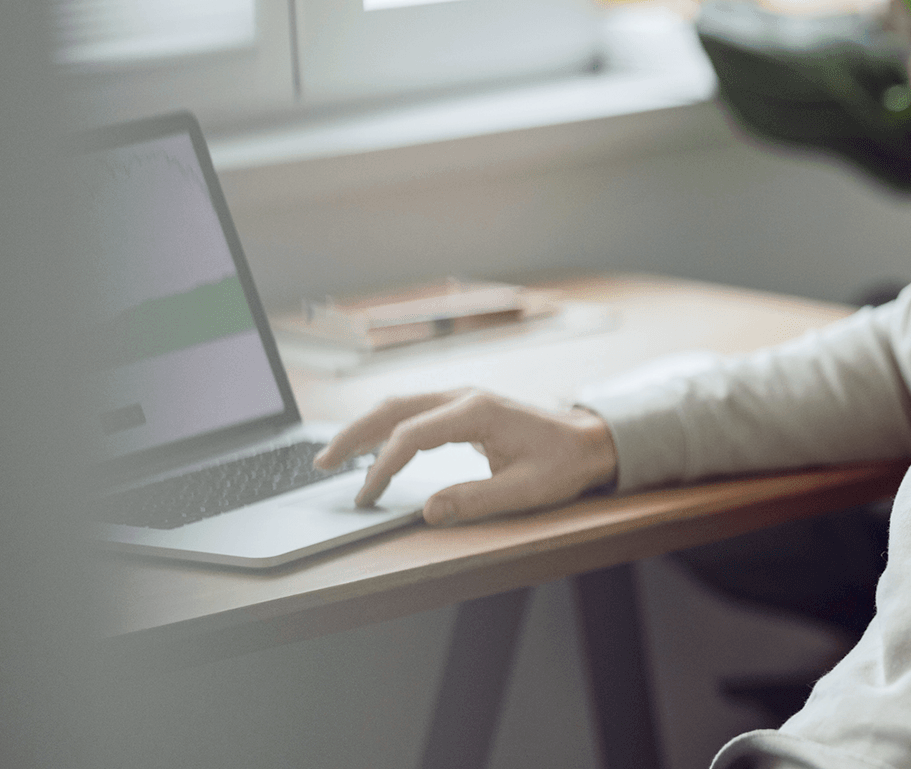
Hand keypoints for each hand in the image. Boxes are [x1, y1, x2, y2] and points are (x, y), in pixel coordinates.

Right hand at [314, 390, 618, 525]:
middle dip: (354, 434)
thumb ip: (474, 500)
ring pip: (400, 405)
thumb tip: (427, 511)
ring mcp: (463, 399)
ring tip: (334, 456)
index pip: (412, 434)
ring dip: (365, 428)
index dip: (383, 465)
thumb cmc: (561, 464)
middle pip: (395, 408)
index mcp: (477, 412)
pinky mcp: (464, 409)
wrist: (589, 442)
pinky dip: (386, 427)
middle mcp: (465, 397)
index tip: (366, 495)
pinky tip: (371, 446)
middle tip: (321, 463)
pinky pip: (414, 411)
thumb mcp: (523, 491)